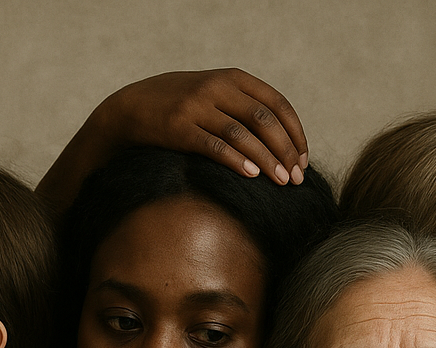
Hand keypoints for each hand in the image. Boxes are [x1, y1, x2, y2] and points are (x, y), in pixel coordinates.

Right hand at [100, 68, 307, 183]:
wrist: (131, 108)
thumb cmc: (180, 107)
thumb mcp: (214, 95)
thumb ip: (243, 108)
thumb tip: (281, 140)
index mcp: (232, 78)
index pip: (277, 104)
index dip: (295, 132)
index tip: (304, 159)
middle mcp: (218, 88)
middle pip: (265, 120)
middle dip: (286, 150)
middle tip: (297, 178)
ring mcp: (198, 106)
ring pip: (244, 134)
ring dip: (267, 160)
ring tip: (282, 182)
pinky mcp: (180, 128)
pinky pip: (214, 146)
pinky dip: (236, 161)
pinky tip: (252, 176)